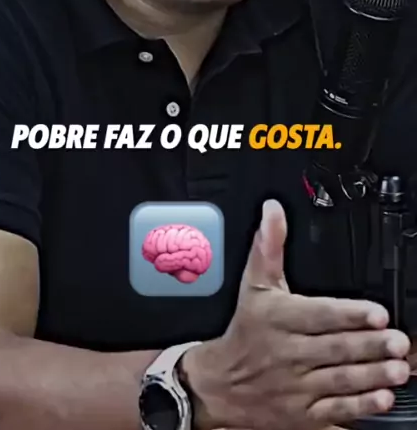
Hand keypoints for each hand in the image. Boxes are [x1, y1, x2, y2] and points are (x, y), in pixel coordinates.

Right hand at [181, 199, 410, 429]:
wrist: (221, 385)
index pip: (318, 314)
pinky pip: (334, 411)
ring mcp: (297, 386)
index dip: (349, 314)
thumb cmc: (246, 330)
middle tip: (398, 341)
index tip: (376, 313)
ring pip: (339, 380)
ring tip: (398, 369)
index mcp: (278, 318)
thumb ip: (269, 246)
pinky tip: (381, 398)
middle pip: (335, 348)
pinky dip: (359, 407)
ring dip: (372, 375)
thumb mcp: (253, 284)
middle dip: (370, 345)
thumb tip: (273, 210)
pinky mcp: (303, 414)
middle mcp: (288, 352)